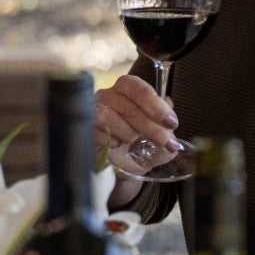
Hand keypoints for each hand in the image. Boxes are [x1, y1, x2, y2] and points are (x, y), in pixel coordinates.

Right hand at [95, 74, 183, 196]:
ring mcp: (91, 110)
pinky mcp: (83, 128)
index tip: (171, 123)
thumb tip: (170, 124)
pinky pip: (93, 130)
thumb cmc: (139, 146)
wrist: (119, 166)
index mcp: (127, 90)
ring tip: (134, 142)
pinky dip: (108, 139)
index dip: (156, 105)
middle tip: (166, 143)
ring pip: (107, 114)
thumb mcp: (158, 140)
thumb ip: (166, 131)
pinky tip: (117, 145)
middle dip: (150, 126)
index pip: (138, 87)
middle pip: (127, 104)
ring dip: (127, 131)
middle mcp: (108, 95)